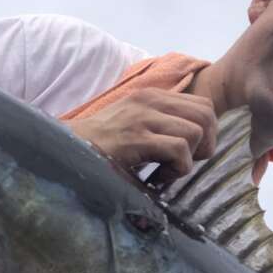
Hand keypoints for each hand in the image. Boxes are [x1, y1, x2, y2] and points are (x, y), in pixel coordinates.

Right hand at [65, 89, 217, 178]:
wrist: (65, 151)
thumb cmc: (99, 147)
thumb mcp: (133, 125)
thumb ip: (161, 125)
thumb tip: (197, 142)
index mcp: (151, 95)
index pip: (203, 106)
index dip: (205, 133)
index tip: (186, 153)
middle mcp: (149, 100)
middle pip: (207, 116)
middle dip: (204, 146)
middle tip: (181, 163)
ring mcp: (142, 117)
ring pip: (196, 132)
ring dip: (188, 159)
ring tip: (165, 170)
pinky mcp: (136, 138)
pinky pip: (179, 150)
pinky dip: (176, 170)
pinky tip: (156, 177)